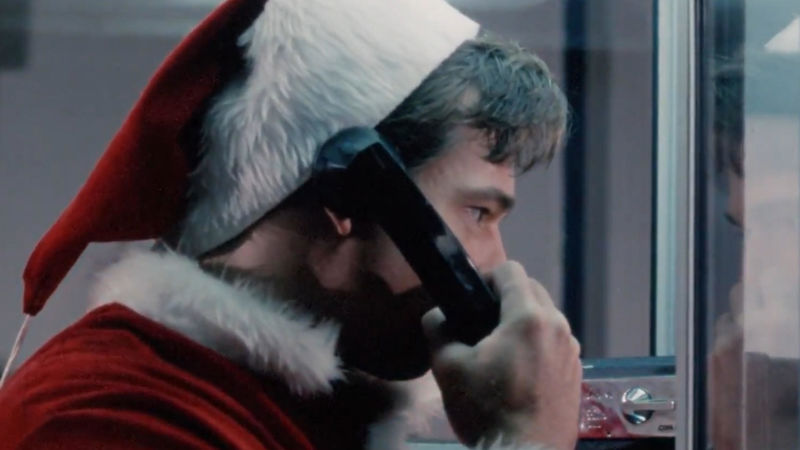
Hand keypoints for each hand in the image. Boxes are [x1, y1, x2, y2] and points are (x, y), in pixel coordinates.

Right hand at [422, 261, 581, 448]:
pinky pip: (555, 342)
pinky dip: (538, 344)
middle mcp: (558, 326)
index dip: (486, 276)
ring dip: (524, 320)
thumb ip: (439, 329)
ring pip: (547, 316)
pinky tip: (519, 371)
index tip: (471, 297)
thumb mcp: (448, 368)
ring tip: (499, 348)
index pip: (511, 271)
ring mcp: (572, 350)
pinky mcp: (576, 372)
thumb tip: (437, 315)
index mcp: (528, 317)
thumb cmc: (486, 409)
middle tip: (480, 322)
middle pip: (532, 290)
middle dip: (506, 297)